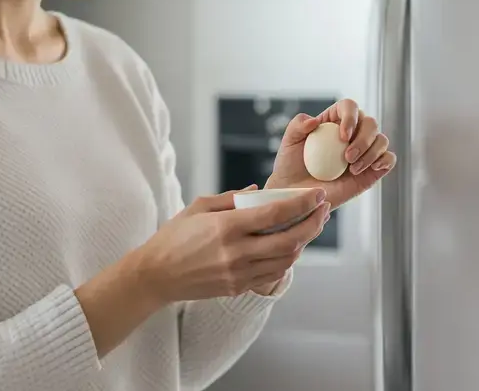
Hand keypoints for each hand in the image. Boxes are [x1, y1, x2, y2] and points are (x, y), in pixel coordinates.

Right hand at [133, 186, 329, 302]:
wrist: (156, 275)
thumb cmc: (174, 236)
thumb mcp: (198, 207)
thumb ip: (231, 198)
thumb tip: (259, 191)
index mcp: (227, 227)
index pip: (276, 214)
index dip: (302, 204)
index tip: (317, 194)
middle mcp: (236, 252)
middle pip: (290, 239)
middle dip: (312, 224)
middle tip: (322, 211)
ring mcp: (239, 273)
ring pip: (286, 259)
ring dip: (303, 242)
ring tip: (310, 227)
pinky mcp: (238, 287)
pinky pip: (272, 274)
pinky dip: (287, 259)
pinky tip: (290, 246)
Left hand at [265, 98, 395, 208]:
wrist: (296, 194)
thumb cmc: (291, 166)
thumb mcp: (288, 142)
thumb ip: (297, 125)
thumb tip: (315, 121)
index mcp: (334, 121)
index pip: (349, 106)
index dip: (351, 116)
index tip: (343, 136)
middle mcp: (353, 134)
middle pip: (370, 123)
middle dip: (363, 139)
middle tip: (347, 157)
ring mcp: (364, 152)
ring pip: (381, 140)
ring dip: (371, 153)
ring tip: (353, 169)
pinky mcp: (372, 171)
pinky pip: (389, 159)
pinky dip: (385, 160)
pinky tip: (372, 168)